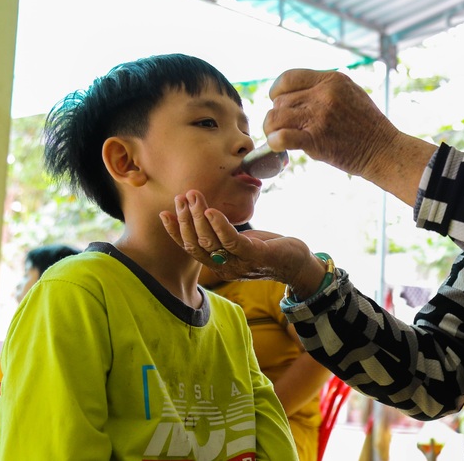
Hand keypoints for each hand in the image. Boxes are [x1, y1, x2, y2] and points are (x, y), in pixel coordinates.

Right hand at [160, 190, 326, 298]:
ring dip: (199, 216)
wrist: (298, 264)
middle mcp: (225, 268)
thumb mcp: (241, 242)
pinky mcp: (255, 256)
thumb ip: (222, 235)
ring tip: (193, 195)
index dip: (175, 232)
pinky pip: (231, 241)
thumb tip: (203, 214)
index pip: (190, 249)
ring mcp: (239, 264)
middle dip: (185, 219)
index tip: (164, 213)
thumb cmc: (268, 249)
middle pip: (196, 244)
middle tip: (180, 197)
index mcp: (219, 265)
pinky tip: (211, 211)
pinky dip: (219, 225)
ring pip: (210, 241)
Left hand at [266, 69, 399, 177]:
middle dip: (278, 115)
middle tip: (284, 127)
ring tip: (277, 136)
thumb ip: (324, 87)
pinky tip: (277, 147)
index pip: (288, 77)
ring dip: (271, 129)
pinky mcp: (316, 139)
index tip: (278, 102)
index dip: (277, 90)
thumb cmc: (367, 125)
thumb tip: (293, 93)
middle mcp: (324, 94)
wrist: (384, 150)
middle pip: (281, 100)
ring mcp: (319, 116)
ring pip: (275, 117)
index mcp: (331, 79)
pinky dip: (274, 142)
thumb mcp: (350, 92)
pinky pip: (281, 137)